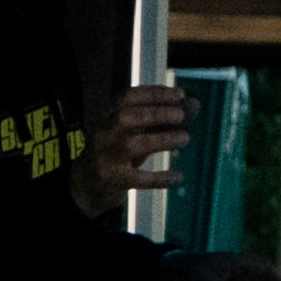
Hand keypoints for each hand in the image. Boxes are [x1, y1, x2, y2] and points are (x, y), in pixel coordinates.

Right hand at [72, 82, 192, 206]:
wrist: (85, 186)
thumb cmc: (115, 154)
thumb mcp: (133, 134)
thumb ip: (161, 119)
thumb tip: (194, 105)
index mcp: (107, 118)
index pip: (127, 98)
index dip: (155, 93)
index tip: (180, 94)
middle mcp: (103, 135)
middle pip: (126, 118)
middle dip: (157, 113)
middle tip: (181, 116)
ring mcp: (106, 158)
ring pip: (134, 144)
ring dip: (163, 139)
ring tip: (184, 138)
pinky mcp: (113, 181)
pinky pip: (139, 179)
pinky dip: (160, 178)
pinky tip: (178, 177)